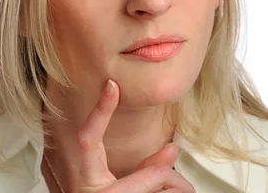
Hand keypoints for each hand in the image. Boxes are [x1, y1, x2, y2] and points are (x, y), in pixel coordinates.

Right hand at [76, 79, 194, 192]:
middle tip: (179, 183)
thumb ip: (148, 170)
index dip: (101, 111)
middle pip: (149, 171)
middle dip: (169, 176)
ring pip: (162, 183)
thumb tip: (172, 149)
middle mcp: (90, 191)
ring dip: (176, 190)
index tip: (111, 86)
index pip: (88, 138)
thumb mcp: (127, 189)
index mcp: (87, 178)